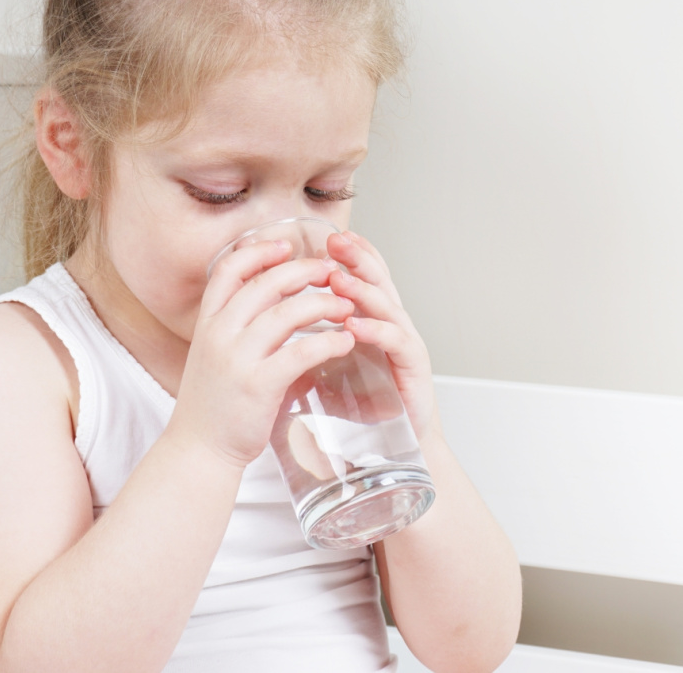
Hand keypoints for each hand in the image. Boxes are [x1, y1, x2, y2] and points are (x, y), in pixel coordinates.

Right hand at [169, 239, 357, 467]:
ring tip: (346, 306)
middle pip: (266, 283)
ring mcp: (237, 358)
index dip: (258, 250)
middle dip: (303, 271)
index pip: (228, 269)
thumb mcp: (216, 355)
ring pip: (287, 312)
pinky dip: (329, 342)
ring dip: (323, 303)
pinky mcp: (258, 385)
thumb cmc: (215, 404)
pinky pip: (302, 352)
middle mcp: (218, 334)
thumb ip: (242, 328)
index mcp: (207, 323)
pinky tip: (345, 341)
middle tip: (330, 271)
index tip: (286, 244)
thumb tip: (281, 304)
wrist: (199, 450)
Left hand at [326, 231, 439, 441]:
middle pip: (379, 281)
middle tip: (336, 242)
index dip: (350, 255)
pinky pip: (395, 342)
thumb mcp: (328, 364)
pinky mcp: (413, 367)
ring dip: (362, 292)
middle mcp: (393, 324)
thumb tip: (268, 325)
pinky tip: (356, 324)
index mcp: (373, 319)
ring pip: (387, 306)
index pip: (364, 277)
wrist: (394, 444)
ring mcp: (406, 343)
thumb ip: (310, 339)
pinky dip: (376, 330)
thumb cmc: (360, 405)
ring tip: (339, 280)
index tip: (326, 237)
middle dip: (357, 259)